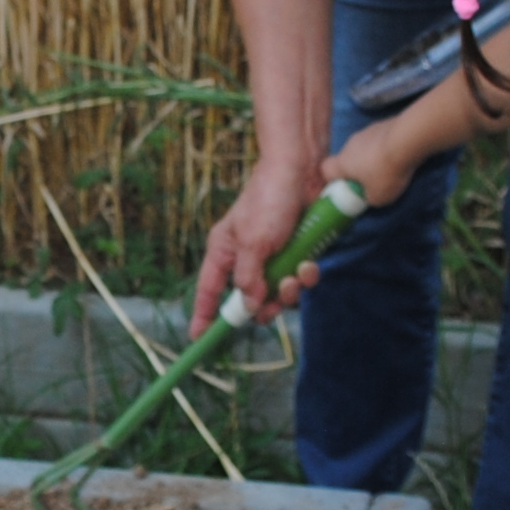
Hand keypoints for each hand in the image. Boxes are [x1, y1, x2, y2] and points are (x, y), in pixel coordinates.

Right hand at [196, 152, 326, 325]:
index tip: (199, 337)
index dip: (203, 314)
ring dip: (289, 291)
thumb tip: (248, 306)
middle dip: (264, 307)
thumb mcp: (254, 242)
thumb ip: (248, 278)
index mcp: (225, 251)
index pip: (208, 290)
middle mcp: (246, 257)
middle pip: (249, 300)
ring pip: (278, 293)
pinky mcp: (296, 252)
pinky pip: (299, 278)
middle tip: (272, 306)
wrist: (303, 171)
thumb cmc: (270, 198)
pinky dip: (306, 276)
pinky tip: (310, 264)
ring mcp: (273, 256)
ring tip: (296, 276)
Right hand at [319, 120, 419, 212]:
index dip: (332, 180)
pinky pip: (379, 140)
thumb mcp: (378, 198)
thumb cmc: (386, 172)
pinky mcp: (383, 124)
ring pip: (363, 148)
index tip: (345, 188)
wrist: (407, 139)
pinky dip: (385, 148)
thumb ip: (368, 198)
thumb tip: (369, 195)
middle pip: (347, 158)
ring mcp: (366, 131)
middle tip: (372, 181)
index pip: (326, 170)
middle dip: (357, 170)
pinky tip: (399, 155)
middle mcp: (350, 145)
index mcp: (342, 162)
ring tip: (390, 167)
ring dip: (372, 157)